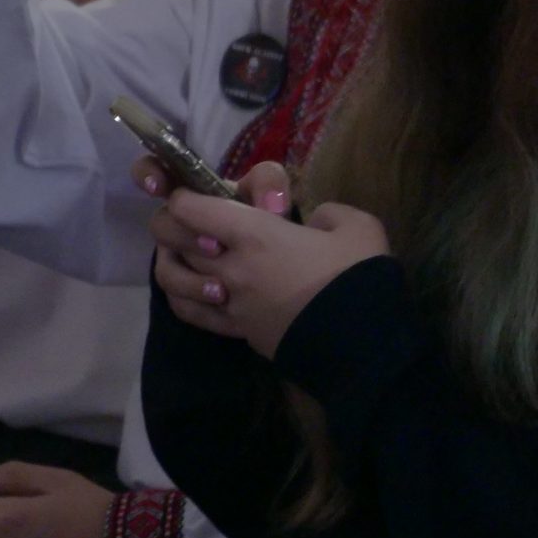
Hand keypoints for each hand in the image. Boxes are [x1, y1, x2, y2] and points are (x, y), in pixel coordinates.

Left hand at [142, 161, 389, 358]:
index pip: (191, 207)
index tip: (195, 192)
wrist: (364, 345)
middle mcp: (231, 266)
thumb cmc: (357, 278)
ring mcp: (230, 303)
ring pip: (173, 276)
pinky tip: (195, 289)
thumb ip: (327, 213)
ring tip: (189, 253)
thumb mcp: (356, 226)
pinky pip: (191, 313)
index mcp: (255, 233)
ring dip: (174, 260)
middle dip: (172, 222)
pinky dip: (183, 297)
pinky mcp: (237, 331)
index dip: (184, 194)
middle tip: (190, 218)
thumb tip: (313, 223)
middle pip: (173, 237)